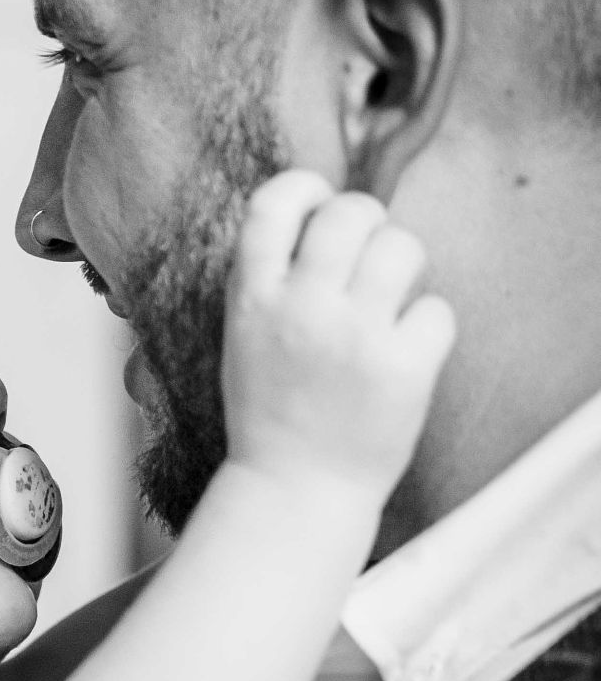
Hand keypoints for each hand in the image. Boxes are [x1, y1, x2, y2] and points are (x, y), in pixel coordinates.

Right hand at [221, 169, 455, 499]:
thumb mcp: (244, 336)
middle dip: (368, 221)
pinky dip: (427, 328)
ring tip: (391, 300)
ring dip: (404, 266)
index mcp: (252, 298)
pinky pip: (437, 310)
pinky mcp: (403, 370)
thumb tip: (324, 216)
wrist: (294, 491)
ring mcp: (354, 338)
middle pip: (351, 213)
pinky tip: (406, 352)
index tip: (318, 204)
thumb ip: (273, 279)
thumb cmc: (272, 412)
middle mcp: (302, 308)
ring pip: (403, 248)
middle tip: (369, 253)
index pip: (275, 203)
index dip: (305, 189)